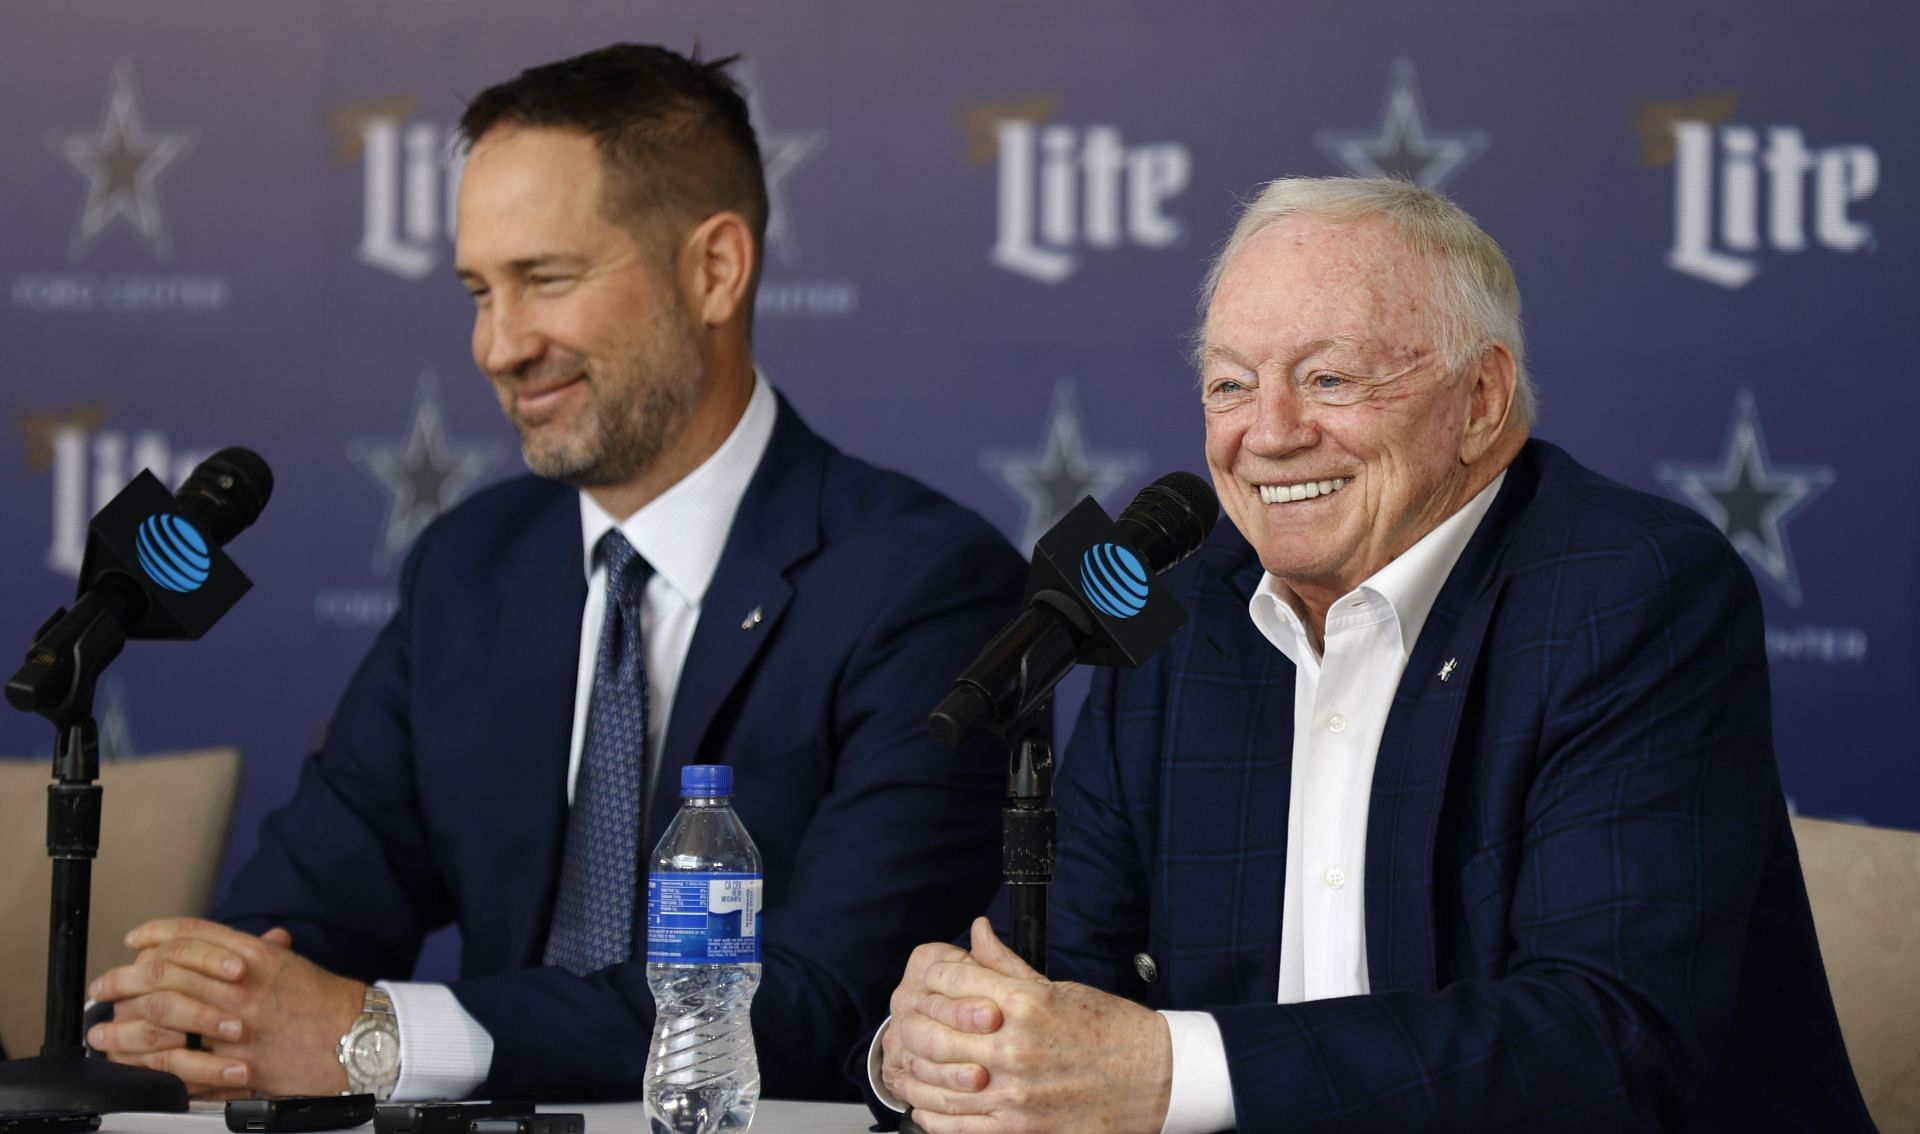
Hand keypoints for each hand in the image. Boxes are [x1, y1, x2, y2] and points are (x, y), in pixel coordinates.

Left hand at [87, 919, 364, 1096]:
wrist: (357, 1037)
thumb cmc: (326, 1004)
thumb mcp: (288, 965)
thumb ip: (255, 952)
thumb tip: (222, 946)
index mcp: (255, 955)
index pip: (192, 934)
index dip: (155, 933)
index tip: (133, 941)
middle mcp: (242, 984)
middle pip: (166, 971)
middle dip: (124, 978)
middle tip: (104, 985)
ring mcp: (237, 1023)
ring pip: (163, 1015)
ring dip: (124, 1023)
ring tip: (102, 1029)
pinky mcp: (236, 1063)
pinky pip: (181, 1060)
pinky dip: (148, 1061)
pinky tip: (132, 1061)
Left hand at [884, 918, 1171, 1133]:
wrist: (1155, 1079)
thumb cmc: (1111, 1032)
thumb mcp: (1059, 988)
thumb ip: (1008, 966)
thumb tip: (978, 933)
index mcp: (1024, 1005)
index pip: (950, 983)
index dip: (928, 979)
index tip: (921, 983)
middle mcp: (1014, 1048)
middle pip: (933, 1034)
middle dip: (910, 1028)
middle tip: (902, 1027)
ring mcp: (1014, 1095)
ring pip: (937, 1084)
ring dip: (912, 1075)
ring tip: (902, 1069)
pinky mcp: (1019, 1130)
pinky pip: (958, 1127)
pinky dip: (932, 1116)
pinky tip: (925, 1106)